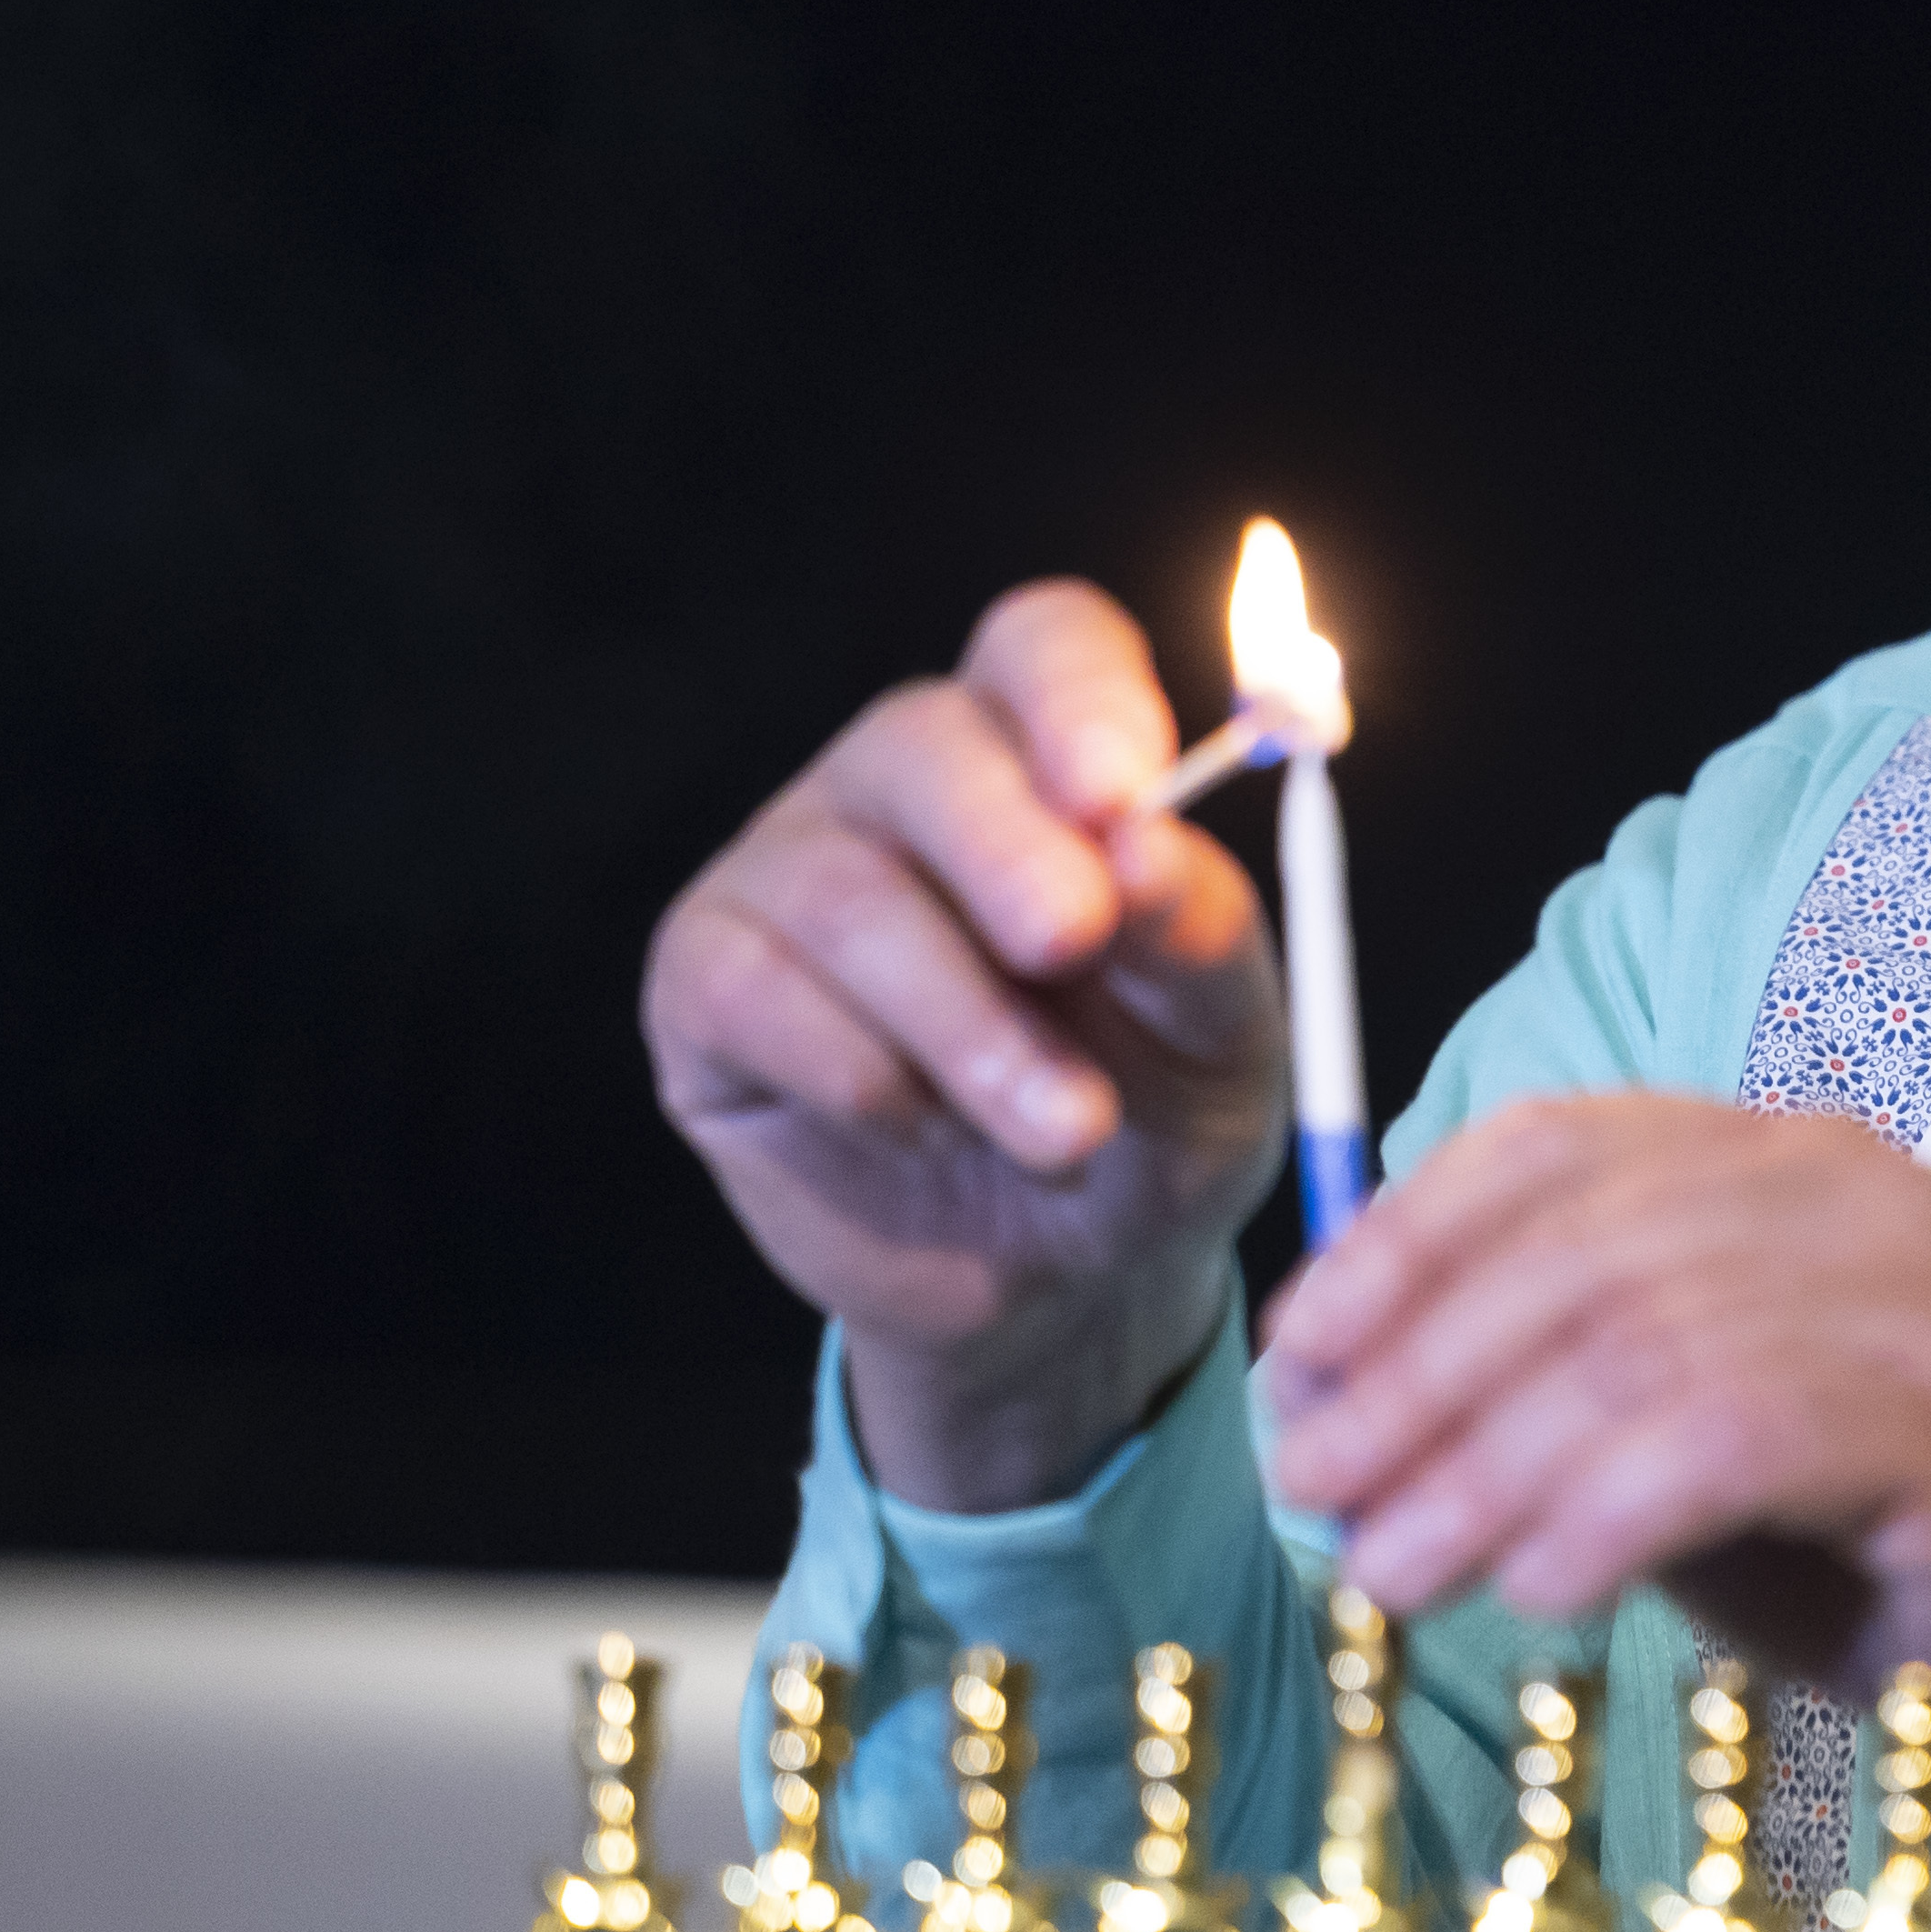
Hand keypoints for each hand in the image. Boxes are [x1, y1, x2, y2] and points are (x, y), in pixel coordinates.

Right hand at [644, 580, 1284, 1508]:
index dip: (1080, 699)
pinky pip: (757, 992)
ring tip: (1068, 1132)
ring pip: (849, 895)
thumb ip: (1202, 938)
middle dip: (1009, 851)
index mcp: (1048, 756)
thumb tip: (1150, 849)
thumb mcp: (1225, 1043)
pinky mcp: (705, 981)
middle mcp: (906, 783)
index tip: (1124, 792)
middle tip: (1075, 942)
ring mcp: (789, 871)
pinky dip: (861, 1076)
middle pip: (925, 744)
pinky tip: (925, 1129)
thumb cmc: (1155, 1118)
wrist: (1066, 1282)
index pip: (1046, 648)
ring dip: (968, 1025)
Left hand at [1261, 1094, 1930, 1788]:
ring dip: (1481, 1471)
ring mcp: (1910, 1288)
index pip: (1551, 1148)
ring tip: (1388, 1573)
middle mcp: (1849, 1188)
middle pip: (1573, 1252)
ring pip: (1634, 1349)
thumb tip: (1337, 1413)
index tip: (1297, 1359)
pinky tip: (1537, 1592)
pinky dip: (1604, 1516)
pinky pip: (1725, 1439)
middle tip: (1314, 1487)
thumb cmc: (1869, 1545)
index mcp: (1779, 1159)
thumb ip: (1545, 1395)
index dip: (1401, 1243)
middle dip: (1415, 1375)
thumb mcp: (1677, 1441)